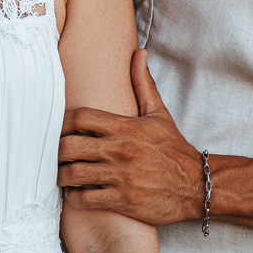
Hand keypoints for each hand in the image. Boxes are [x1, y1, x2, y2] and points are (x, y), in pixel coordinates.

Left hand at [58, 48, 203, 225]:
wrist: (198, 186)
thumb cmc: (174, 149)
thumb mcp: (159, 114)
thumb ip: (143, 84)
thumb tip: (139, 52)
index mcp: (126, 127)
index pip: (80, 117)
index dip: (62, 122)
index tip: (58, 128)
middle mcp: (121, 150)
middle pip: (69, 146)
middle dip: (56, 151)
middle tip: (55, 153)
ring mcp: (121, 177)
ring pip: (74, 174)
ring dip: (62, 176)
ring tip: (61, 174)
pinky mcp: (124, 200)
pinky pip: (86, 200)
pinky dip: (74, 198)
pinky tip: (75, 194)